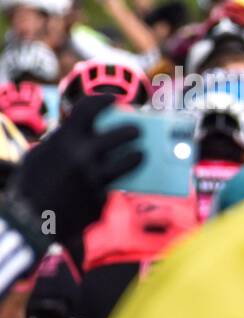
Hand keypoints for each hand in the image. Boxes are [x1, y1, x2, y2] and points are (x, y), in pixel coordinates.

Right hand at [8, 94, 142, 248]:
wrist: (29, 218)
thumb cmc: (32, 184)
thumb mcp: (40, 155)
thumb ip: (63, 142)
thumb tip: (86, 135)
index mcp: (64, 138)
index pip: (89, 108)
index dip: (104, 100)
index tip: (114, 99)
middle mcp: (83, 154)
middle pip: (122, 133)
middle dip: (134, 131)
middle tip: (137, 131)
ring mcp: (95, 176)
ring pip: (130, 160)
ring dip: (138, 156)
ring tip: (140, 154)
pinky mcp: (102, 197)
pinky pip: (117, 185)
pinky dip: (118, 182)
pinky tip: (115, 182)